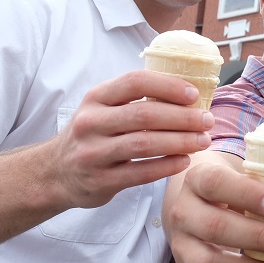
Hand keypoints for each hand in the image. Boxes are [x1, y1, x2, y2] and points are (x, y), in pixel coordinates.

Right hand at [44, 70, 214, 208]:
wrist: (56, 172)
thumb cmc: (94, 134)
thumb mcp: (104, 109)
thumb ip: (137, 100)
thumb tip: (191, 94)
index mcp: (96, 98)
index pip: (135, 82)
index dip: (168, 86)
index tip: (194, 95)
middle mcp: (91, 122)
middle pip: (144, 115)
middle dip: (182, 117)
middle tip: (208, 121)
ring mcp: (92, 153)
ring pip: (144, 144)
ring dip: (180, 141)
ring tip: (203, 141)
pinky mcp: (99, 181)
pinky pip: (139, 173)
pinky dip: (166, 166)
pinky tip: (185, 161)